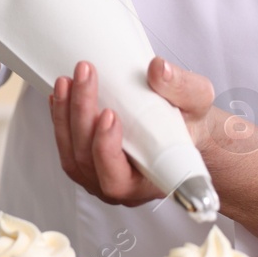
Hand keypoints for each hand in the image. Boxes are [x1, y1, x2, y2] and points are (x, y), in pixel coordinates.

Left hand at [49, 56, 219, 206]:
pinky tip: (60, 93)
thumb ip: (182, 88)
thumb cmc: (191, 123)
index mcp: (150, 183)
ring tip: (67, 80)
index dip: (107, 151)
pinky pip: (66, 145)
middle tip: (85, 76)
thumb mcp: (198, 101)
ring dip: (65, 115)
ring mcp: (99, 176)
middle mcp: (120, 187)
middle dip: (82, 115)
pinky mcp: (86, 160)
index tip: (110, 115)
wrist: (183, 129)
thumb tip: (159, 69)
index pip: (118, 180)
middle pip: (88, 159)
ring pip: (71, 154)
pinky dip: (60, 118)